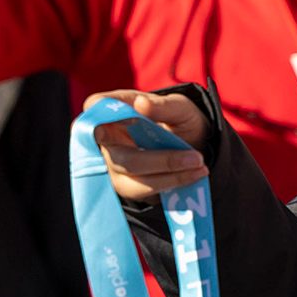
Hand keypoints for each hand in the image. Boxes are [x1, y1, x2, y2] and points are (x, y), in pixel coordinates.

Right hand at [86, 90, 208, 201]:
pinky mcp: (126, 185)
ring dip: (169, 176)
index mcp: (117, 109)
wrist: (196, 145)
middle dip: (160, 160)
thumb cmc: (180, 120)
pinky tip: (193, 176)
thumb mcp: (181, 107)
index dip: (101, 115)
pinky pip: (142, 192)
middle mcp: (109, 138)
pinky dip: (171, 184)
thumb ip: (164, 106)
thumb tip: (141, 104)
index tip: (119, 123)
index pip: (96, 106)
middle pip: (119, 156)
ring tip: (199, 166)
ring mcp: (114, 164)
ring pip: (131, 179)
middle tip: (196, 158)